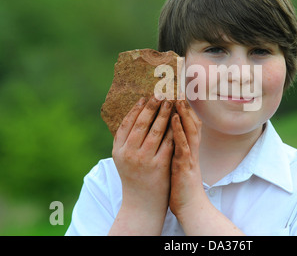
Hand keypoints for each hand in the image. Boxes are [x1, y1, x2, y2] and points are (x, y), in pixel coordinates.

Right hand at [109, 96, 173, 234]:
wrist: (142, 202)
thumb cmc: (133, 175)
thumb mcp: (122, 157)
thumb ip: (124, 138)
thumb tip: (133, 113)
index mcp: (118, 150)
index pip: (127, 123)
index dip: (136, 109)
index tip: (145, 97)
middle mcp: (130, 153)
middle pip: (142, 124)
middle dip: (152, 106)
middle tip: (161, 94)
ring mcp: (145, 159)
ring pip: (156, 130)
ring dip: (164, 114)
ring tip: (170, 102)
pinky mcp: (160, 165)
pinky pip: (168, 142)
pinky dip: (173, 129)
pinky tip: (178, 119)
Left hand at [168, 100, 244, 234]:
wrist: (190, 205)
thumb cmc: (181, 184)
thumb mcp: (178, 162)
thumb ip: (176, 147)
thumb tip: (168, 135)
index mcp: (188, 147)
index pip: (188, 124)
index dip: (185, 108)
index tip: (178, 93)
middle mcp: (191, 148)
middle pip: (191, 122)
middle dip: (185, 105)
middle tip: (179, 88)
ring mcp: (190, 155)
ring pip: (189, 129)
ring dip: (184, 112)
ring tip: (177, 96)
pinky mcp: (186, 164)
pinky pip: (183, 144)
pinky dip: (180, 130)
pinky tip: (176, 119)